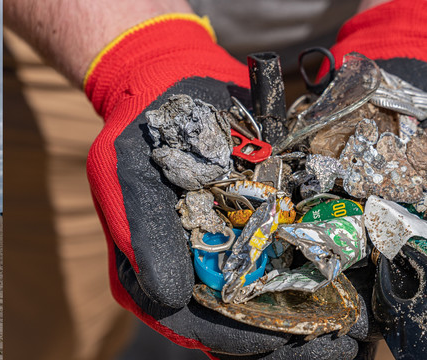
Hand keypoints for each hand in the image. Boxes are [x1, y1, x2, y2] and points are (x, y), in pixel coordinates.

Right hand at [84, 15, 362, 357]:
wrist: (170, 85)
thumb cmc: (141, 130)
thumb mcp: (126, 171)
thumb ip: (141, 230)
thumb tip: (169, 298)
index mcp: (144, 272)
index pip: (187, 323)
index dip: (234, 338)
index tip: (283, 340)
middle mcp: (179, 275)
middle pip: (228, 326)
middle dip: (277, 337)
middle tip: (334, 345)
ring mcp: (212, 259)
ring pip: (256, 309)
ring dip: (300, 321)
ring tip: (346, 330)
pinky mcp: (241, 239)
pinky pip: (273, 276)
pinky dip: (305, 288)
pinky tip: (338, 293)